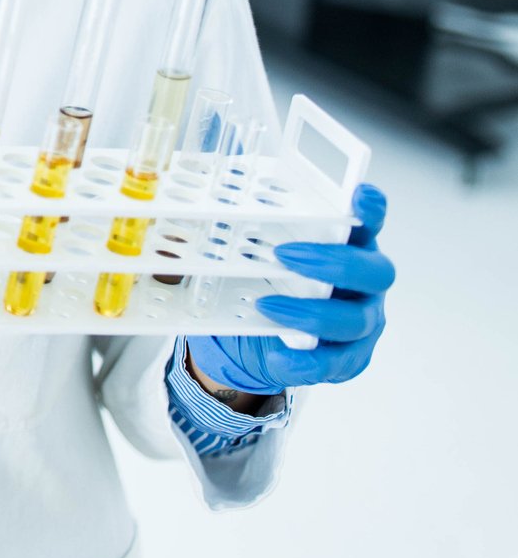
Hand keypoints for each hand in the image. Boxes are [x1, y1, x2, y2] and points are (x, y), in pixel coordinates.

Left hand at [188, 183, 393, 395]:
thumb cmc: (271, 280)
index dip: (372, 208)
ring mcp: (362, 321)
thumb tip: (181, 212)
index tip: (360, 194)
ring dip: (310, 312)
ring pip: (354, 319)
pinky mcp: (349, 358)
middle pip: (375, 271)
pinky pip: (335, 363)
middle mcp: (364, 283)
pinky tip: (276, 355)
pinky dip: (303, 360)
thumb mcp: (257, 251)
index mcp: (348, 245)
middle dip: (333, 262)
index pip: (369, 221)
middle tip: (285, 255)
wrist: (270, 338)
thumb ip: (235, 229)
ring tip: (267, 305)